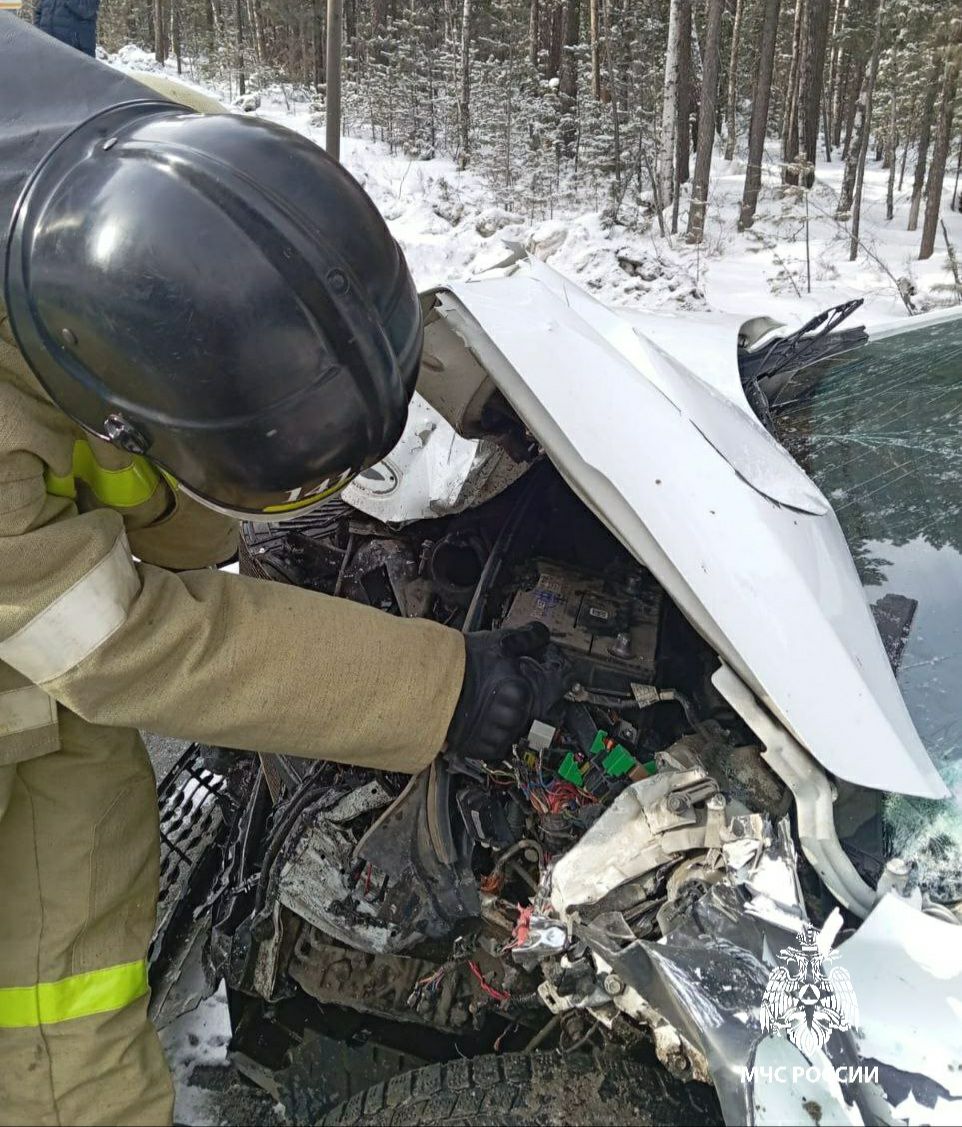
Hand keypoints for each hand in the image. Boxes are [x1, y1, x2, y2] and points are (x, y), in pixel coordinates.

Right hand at [445, 622, 570, 761]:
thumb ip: (528, 637)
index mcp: (525, 689)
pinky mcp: (487, 748)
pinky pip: (506, 742)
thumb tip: (544, 635)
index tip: (552, 662)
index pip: (563, 679)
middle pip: (548, 704)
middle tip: (522, 682)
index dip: (558, 666)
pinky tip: (489, 717)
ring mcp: (503, 734)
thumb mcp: (498, 641)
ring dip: (521, 713)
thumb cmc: (461, 666)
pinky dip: (502, 732)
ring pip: (527, 724)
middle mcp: (518, 715)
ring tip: (500, 700)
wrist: (430, 689)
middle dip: (539, 692)